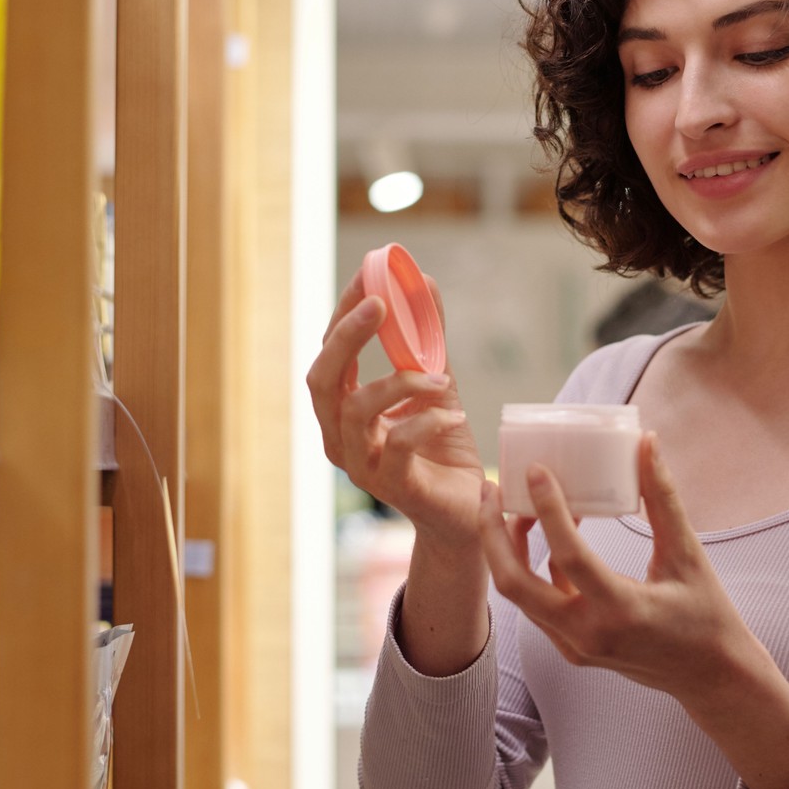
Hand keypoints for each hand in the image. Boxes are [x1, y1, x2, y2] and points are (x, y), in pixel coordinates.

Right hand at [306, 268, 483, 550]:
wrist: (466, 512)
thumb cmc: (442, 448)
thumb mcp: (436, 384)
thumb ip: (427, 340)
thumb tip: (424, 282)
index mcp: (343, 411)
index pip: (328, 356)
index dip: (342, 315)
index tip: (367, 276)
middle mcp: (340, 437)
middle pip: (322, 380)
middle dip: (347, 337)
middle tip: (380, 304)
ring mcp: (362, 465)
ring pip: (356, 411)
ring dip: (400, 382)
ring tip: (441, 377)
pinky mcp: (393, 487)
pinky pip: (398, 445)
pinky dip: (427, 421)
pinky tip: (453, 415)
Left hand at [481, 432, 788, 788]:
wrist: (709, 677)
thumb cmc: (706, 613)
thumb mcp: (687, 553)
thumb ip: (663, 498)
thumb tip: (646, 442)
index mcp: (621, 610)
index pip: (568, 556)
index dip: (548, 510)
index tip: (536, 470)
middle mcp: (588, 634)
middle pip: (513, 584)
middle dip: (492, 533)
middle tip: (491, 488)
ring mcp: (575, 646)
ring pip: (518, 595)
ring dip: (506, 548)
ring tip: (510, 504)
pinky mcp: (571, 649)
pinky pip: (537, 605)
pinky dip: (530, 567)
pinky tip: (544, 533)